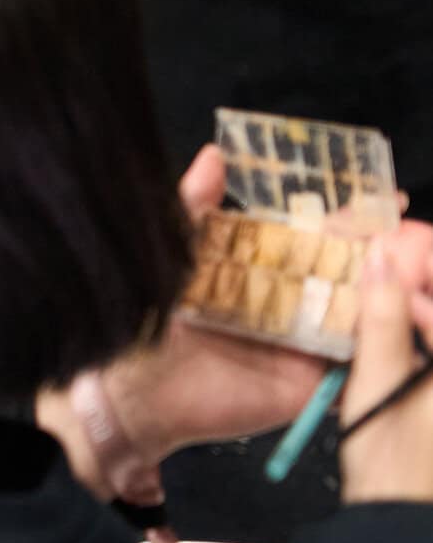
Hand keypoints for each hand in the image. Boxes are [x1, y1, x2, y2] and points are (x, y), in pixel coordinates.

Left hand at [45, 146, 430, 493]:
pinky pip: (358, 368)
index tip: (388, 200)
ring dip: (392, 296)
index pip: (322, 238)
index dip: (355, 220)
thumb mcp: (172, 250)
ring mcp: (308, 344)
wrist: (138, 388)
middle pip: (355, 275)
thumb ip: (195, 204)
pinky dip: (380, 349)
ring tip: (411, 274)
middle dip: (388, 254)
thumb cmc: (149, 320)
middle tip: (412, 239)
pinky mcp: (312, 383)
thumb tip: (215, 154)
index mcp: (268, 270)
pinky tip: (395, 325)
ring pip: (365, 316)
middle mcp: (295, 304)